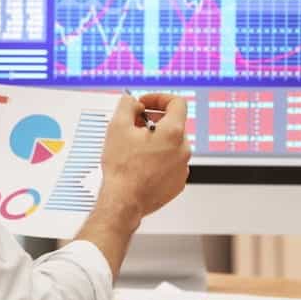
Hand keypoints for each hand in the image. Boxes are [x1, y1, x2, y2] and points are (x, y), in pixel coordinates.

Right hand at [97, 93, 190, 223]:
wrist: (124, 201)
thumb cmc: (122, 169)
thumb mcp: (117, 127)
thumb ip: (127, 105)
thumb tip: (133, 102)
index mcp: (173, 132)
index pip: (177, 103)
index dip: (159, 98)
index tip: (145, 104)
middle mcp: (183, 149)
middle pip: (172, 124)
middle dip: (153, 121)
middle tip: (134, 126)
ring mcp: (182, 167)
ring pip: (171, 145)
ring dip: (155, 141)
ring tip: (134, 149)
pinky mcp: (177, 182)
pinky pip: (170, 163)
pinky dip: (158, 159)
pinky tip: (140, 164)